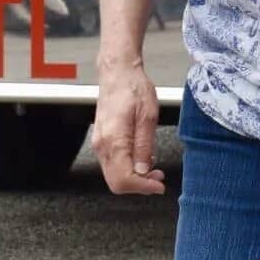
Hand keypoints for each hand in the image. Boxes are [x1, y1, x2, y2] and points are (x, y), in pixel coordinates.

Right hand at [91, 61, 164, 194]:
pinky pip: (113, 164)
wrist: (117, 72)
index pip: (124, 179)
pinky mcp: (101, 141)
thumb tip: (143, 171)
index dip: (143, 187)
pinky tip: (141, 159)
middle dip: (139, 185)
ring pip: (113, 175)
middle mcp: (102, 145)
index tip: (159, 186)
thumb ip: (145, 147)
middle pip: (116, 183)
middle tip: (158, 179)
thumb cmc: (133, 88)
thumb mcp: (148, 116)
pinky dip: (127, 168)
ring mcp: (99, 144)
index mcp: (113, 140)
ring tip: (154, 169)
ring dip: (134, 178)